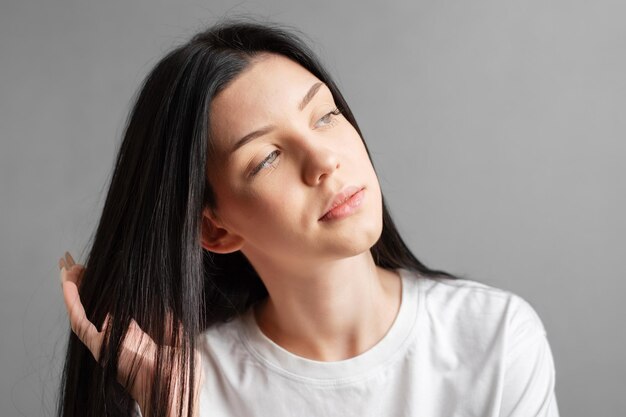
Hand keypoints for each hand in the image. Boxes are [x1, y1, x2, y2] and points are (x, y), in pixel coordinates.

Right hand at [58, 252, 202, 416]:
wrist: (172, 389)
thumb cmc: (179, 373)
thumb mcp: (178, 339)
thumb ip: (169, 324)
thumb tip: (164, 308)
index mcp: (131, 339)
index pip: (111, 312)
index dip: (104, 294)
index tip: (101, 274)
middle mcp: (113, 341)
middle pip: (92, 309)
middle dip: (83, 287)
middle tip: (75, 265)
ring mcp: (104, 344)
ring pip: (80, 312)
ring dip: (73, 288)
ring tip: (68, 266)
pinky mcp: (99, 346)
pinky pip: (79, 321)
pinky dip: (72, 300)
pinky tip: (67, 281)